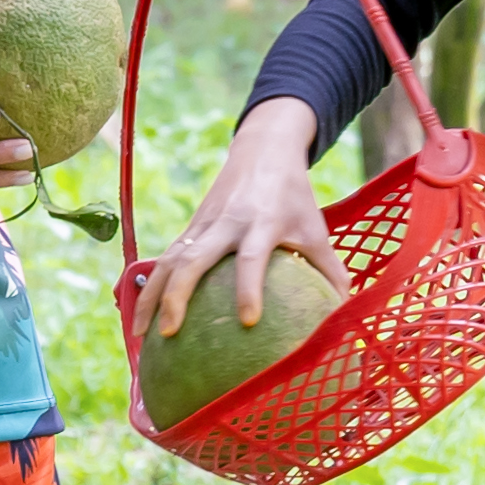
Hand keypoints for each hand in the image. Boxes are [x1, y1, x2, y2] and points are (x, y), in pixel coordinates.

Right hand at [131, 97, 346, 338]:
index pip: (251, 258)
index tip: (248, 321)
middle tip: (169, 333)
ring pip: (170, 259)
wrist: (262, 150)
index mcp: (262, 222)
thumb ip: (330, 271)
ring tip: (140, 334)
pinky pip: (166, 257)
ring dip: (151, 294)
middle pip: (194, 260)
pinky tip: (142, 316)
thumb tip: (344, 319)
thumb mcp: (317, 228)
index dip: (249, 287)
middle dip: (177, 295)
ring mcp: (203, 223)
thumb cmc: (295, 197)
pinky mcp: (190, 226)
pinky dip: (151, 285)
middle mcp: (226, 222)